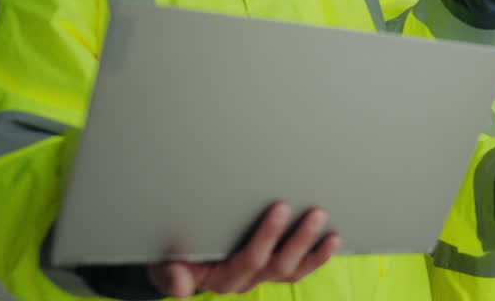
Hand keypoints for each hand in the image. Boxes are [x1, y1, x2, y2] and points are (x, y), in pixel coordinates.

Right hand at [147, 203, 339, 296]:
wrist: (174, 264)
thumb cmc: (170, 255)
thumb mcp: (162, 263)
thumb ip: (171, 273)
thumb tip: (180, 288)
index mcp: (221, 278)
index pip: (249, 259)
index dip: (268, 236)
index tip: (280, 207)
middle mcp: (243, 281)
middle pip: (277, 265)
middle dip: (298, 239)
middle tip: (315, 212)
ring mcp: (258, 277)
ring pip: (291, 270)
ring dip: (313, 250)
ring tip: (331, 229)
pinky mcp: (269, 270)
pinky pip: (297, 271)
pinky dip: (316, 258)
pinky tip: (332, 242)